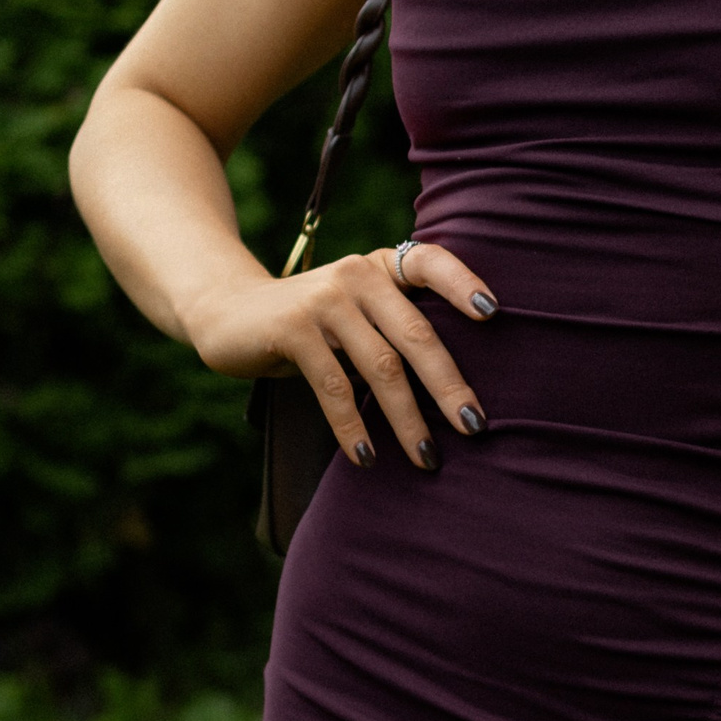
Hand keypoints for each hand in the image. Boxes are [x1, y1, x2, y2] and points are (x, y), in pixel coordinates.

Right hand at [188, 240, 496, 469]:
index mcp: (380, 266)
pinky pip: (333, 385)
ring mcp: (324, 300)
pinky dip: (352, 426)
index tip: (493, 314)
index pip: (430, 262)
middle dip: (448, 386)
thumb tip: (458, 390)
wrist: (227, 312)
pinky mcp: (292, 329)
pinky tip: (367, 457)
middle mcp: (357, 274)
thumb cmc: (311, 323)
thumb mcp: (354, 312)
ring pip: (380, 366)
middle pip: (416, 334)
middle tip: (474, 427)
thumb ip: (394, 328)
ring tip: (427, 457)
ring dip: (407, 419)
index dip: (463, 284)